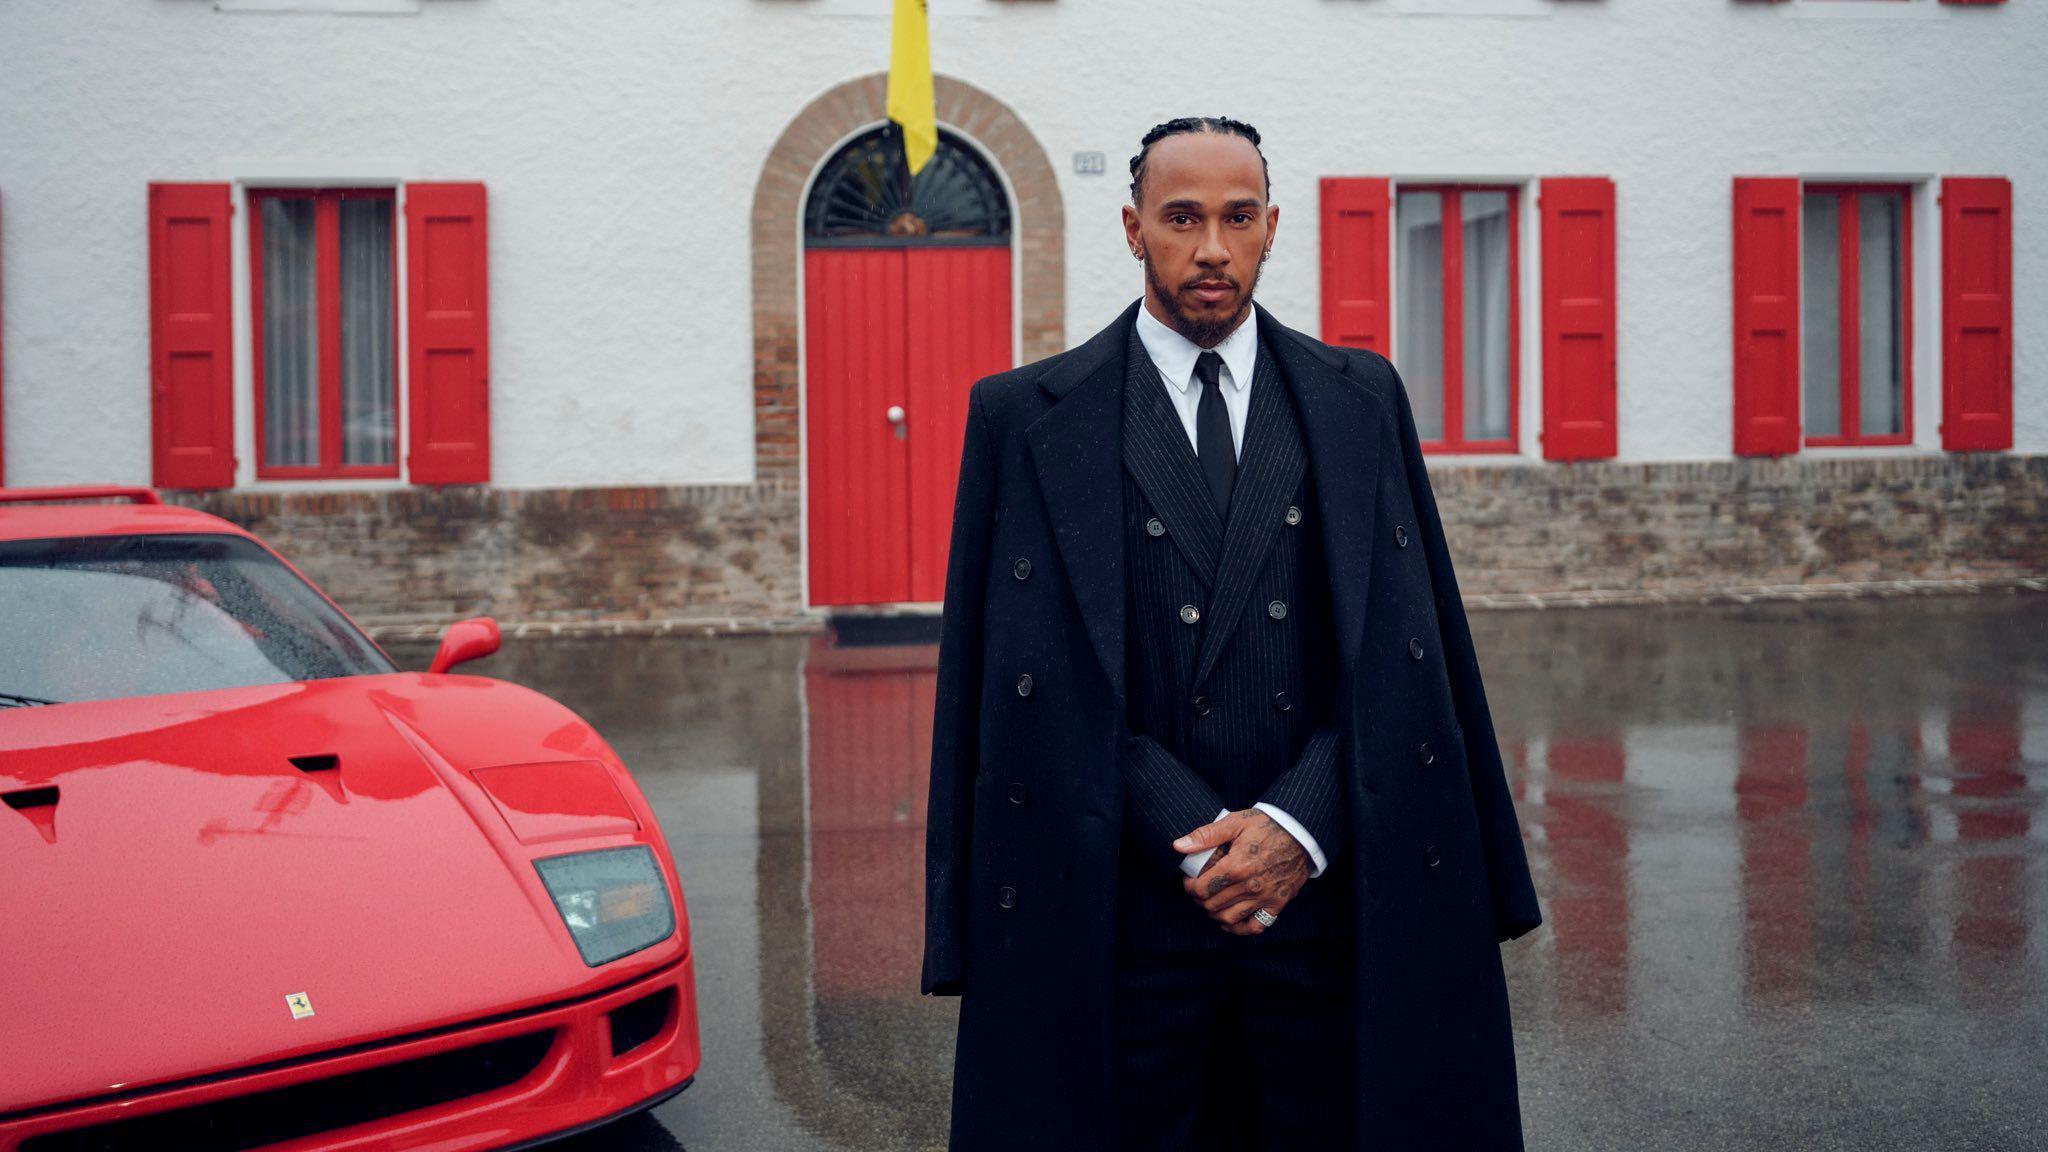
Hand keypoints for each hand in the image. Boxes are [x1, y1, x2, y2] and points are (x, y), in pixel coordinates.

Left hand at [1173, 809, 1309, 935]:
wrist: (1301, 832)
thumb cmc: (1267, 825)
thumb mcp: (1234, 822)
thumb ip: (1205, 835)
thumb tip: (1178, 846)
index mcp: (1237, 866)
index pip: (1202, 888)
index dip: (1189, 886)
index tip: (1189, 880)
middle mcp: (1250, 886)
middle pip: (1212, 905)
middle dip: (1199, 899)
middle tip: (1198, 889)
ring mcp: (1265, 897)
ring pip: (1229, 918)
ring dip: (1214, 913)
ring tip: (1211, 902)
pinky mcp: (1277, 904)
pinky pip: (1255, 926)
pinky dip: (1239, 928)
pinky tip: (1229, 921)